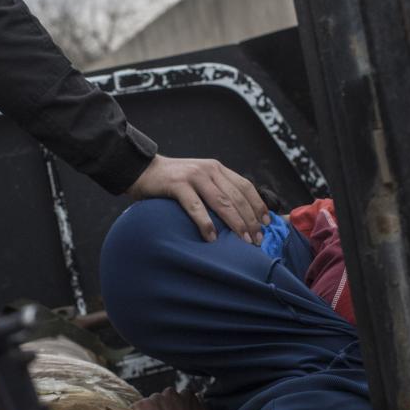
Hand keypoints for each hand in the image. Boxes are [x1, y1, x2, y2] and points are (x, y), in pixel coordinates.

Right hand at [126, 155, 269, 244]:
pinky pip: (195, 206)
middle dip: (250, 219)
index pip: (245, 186)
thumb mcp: (199, 181)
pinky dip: (205, 223)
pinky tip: (211, 238)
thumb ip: (216, 191)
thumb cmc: (171, 182)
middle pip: (237, 197)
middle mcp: (209, 170)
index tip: (267, 223)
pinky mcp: (177, 185)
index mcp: (217, 169)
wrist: (142, 170)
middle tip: (257, 239)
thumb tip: (237, 216)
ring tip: (243, 240)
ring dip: (235, 223)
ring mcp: (193, 176)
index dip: (258, 205)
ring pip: (221, 201)